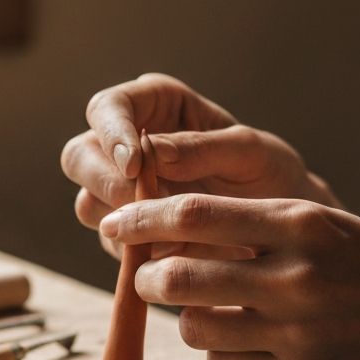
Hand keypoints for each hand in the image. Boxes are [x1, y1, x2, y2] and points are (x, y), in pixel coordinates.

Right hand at [61, 73, 337, 257]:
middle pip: (79, 156)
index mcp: (155, 105)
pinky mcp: (127, 232)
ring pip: (87, 203)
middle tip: (146, 205)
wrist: (280, 227)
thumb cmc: (269, 174)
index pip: (108, 108)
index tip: (135, 164)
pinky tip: (177, 254)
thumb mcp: (249, 152)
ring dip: (122, 221)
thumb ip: (201, 148)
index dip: (112, 133)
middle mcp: (127, 145)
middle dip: (105, 182)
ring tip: (174, 234)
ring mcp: (121, 191)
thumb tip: (152, 151)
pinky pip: (112, 242)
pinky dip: (137, 249)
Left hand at [99, 193, 359, 359]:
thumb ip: (265, 229)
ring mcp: (301, 332)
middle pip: (179, 274)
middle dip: (148, 276)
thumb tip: (185, 232)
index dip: (142, 217)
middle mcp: (296, 276)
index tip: (117, 222)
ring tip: (208, 310)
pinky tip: (245, 343)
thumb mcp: (335, 225)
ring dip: (189, 318)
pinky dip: (223, 354)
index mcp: (303, 224)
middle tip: (146, 275)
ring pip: (196, 327)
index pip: (194, 214)